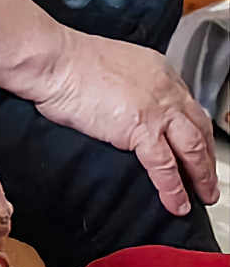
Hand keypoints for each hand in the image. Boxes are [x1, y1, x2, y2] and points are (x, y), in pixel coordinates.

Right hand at [35, 30, 218, 214]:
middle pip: (198, 128)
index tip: (196, 146)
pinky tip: (178, 204)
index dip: (194, 130)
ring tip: (205, 196)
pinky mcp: (139, 130)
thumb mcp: (109, 68)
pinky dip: (173, 188)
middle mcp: (166, 90)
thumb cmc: (68, 63)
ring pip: (192, 148)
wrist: (57, 62)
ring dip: (201, 176)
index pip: (186, 105)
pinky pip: (164, 165)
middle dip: (207, 157)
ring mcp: (156, 110)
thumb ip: (123, 87)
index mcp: (158, 72)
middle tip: (210, 179)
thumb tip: (116, 105)